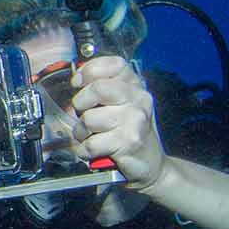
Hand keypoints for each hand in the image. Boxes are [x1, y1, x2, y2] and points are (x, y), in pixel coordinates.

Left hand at [69, 54, 166, 188]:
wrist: (151, 164)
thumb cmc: (129, 132)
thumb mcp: (121, 105)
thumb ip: (103, 88)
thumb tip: (77, 79)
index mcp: (136, 86)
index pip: (113, 64)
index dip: (89, 71)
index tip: (79, 84)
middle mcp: (139, 99)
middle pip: (98, 88)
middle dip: (81, 103)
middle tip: (83, 115)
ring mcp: (135, 120)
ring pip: (89, 118)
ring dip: (81, 132)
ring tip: (91, 137)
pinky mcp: (129, 142)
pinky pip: (91, 143)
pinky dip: (84, 150)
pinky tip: (94, 151)